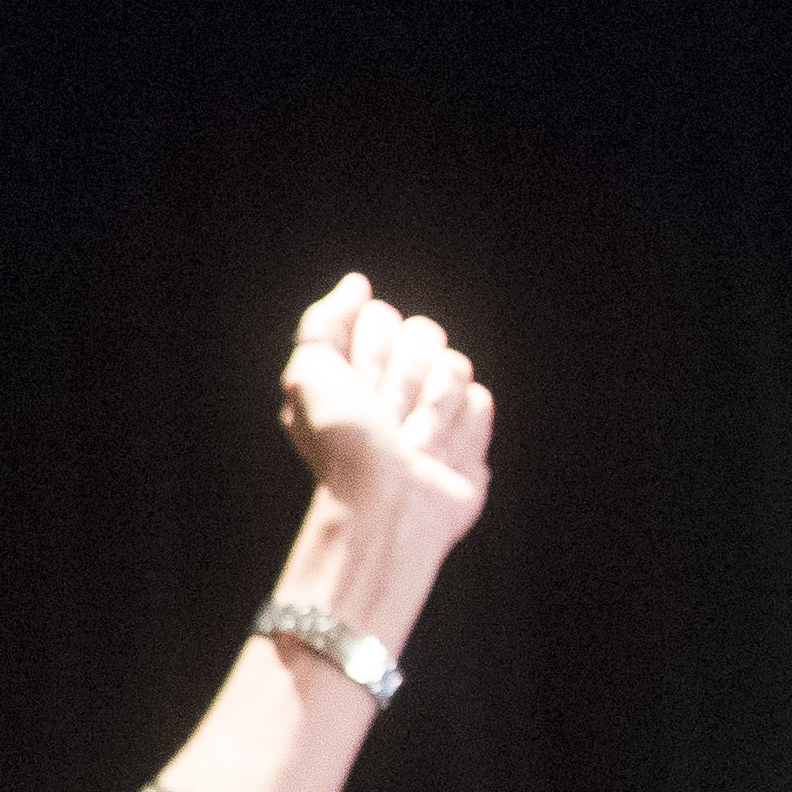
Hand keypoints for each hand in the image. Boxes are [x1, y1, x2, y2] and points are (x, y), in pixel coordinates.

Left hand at [273, 271, 491, 585]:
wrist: (387, 507)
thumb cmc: (344, 445)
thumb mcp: (311, 374)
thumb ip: (324, 322)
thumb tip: (357, 284)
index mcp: (352, 368)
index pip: (383, 317)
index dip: (375, 350)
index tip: (360, 388)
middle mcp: (391, 384)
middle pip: (426, 333)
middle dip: (405, 378)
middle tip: (387, 418)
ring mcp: (432, 408)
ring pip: (457, 364)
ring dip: (431, 409)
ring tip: (411, 446)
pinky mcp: (466, 434)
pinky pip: (480, 400)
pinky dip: (459, 429)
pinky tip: (436, 457)